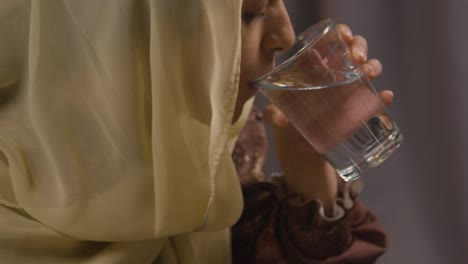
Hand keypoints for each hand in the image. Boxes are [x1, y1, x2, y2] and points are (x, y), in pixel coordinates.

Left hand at [263, 24, 392, 214]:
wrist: (302, 157)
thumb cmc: (288, 130)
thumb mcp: (277, 120)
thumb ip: (274, 115)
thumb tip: (282, 119)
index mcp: (313, 71)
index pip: (329, 44)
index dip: (340, 35)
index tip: (343, 38)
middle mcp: (333, 78)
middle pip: (351, 51)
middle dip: (359, 47)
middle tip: (356, 57)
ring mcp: (347, 93)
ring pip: (365, 70)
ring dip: (372, 66)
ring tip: (369, 73)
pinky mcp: (358, 112)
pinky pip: (374, 100)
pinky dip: (382, 97)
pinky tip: (386, 96)